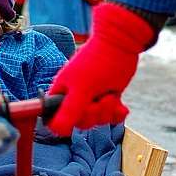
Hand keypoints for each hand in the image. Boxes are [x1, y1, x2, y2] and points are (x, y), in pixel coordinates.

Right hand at [48, 3, 156, 135]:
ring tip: (110, 94)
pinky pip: (110, 116)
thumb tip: (55, 130)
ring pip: (97, 120)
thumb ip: (69, 110)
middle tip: (100, 98)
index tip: (81, 111)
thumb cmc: (97, 61)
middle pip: (81, 122)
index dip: (69, 122)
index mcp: (62, 93)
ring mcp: (91, 98)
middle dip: (94, 113)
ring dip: (107, 110)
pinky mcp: (106, 98)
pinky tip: (120, 104)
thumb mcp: (82, 88)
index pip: (56, 119)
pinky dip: (117, 112)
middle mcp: (74, 97)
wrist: (120, 45)